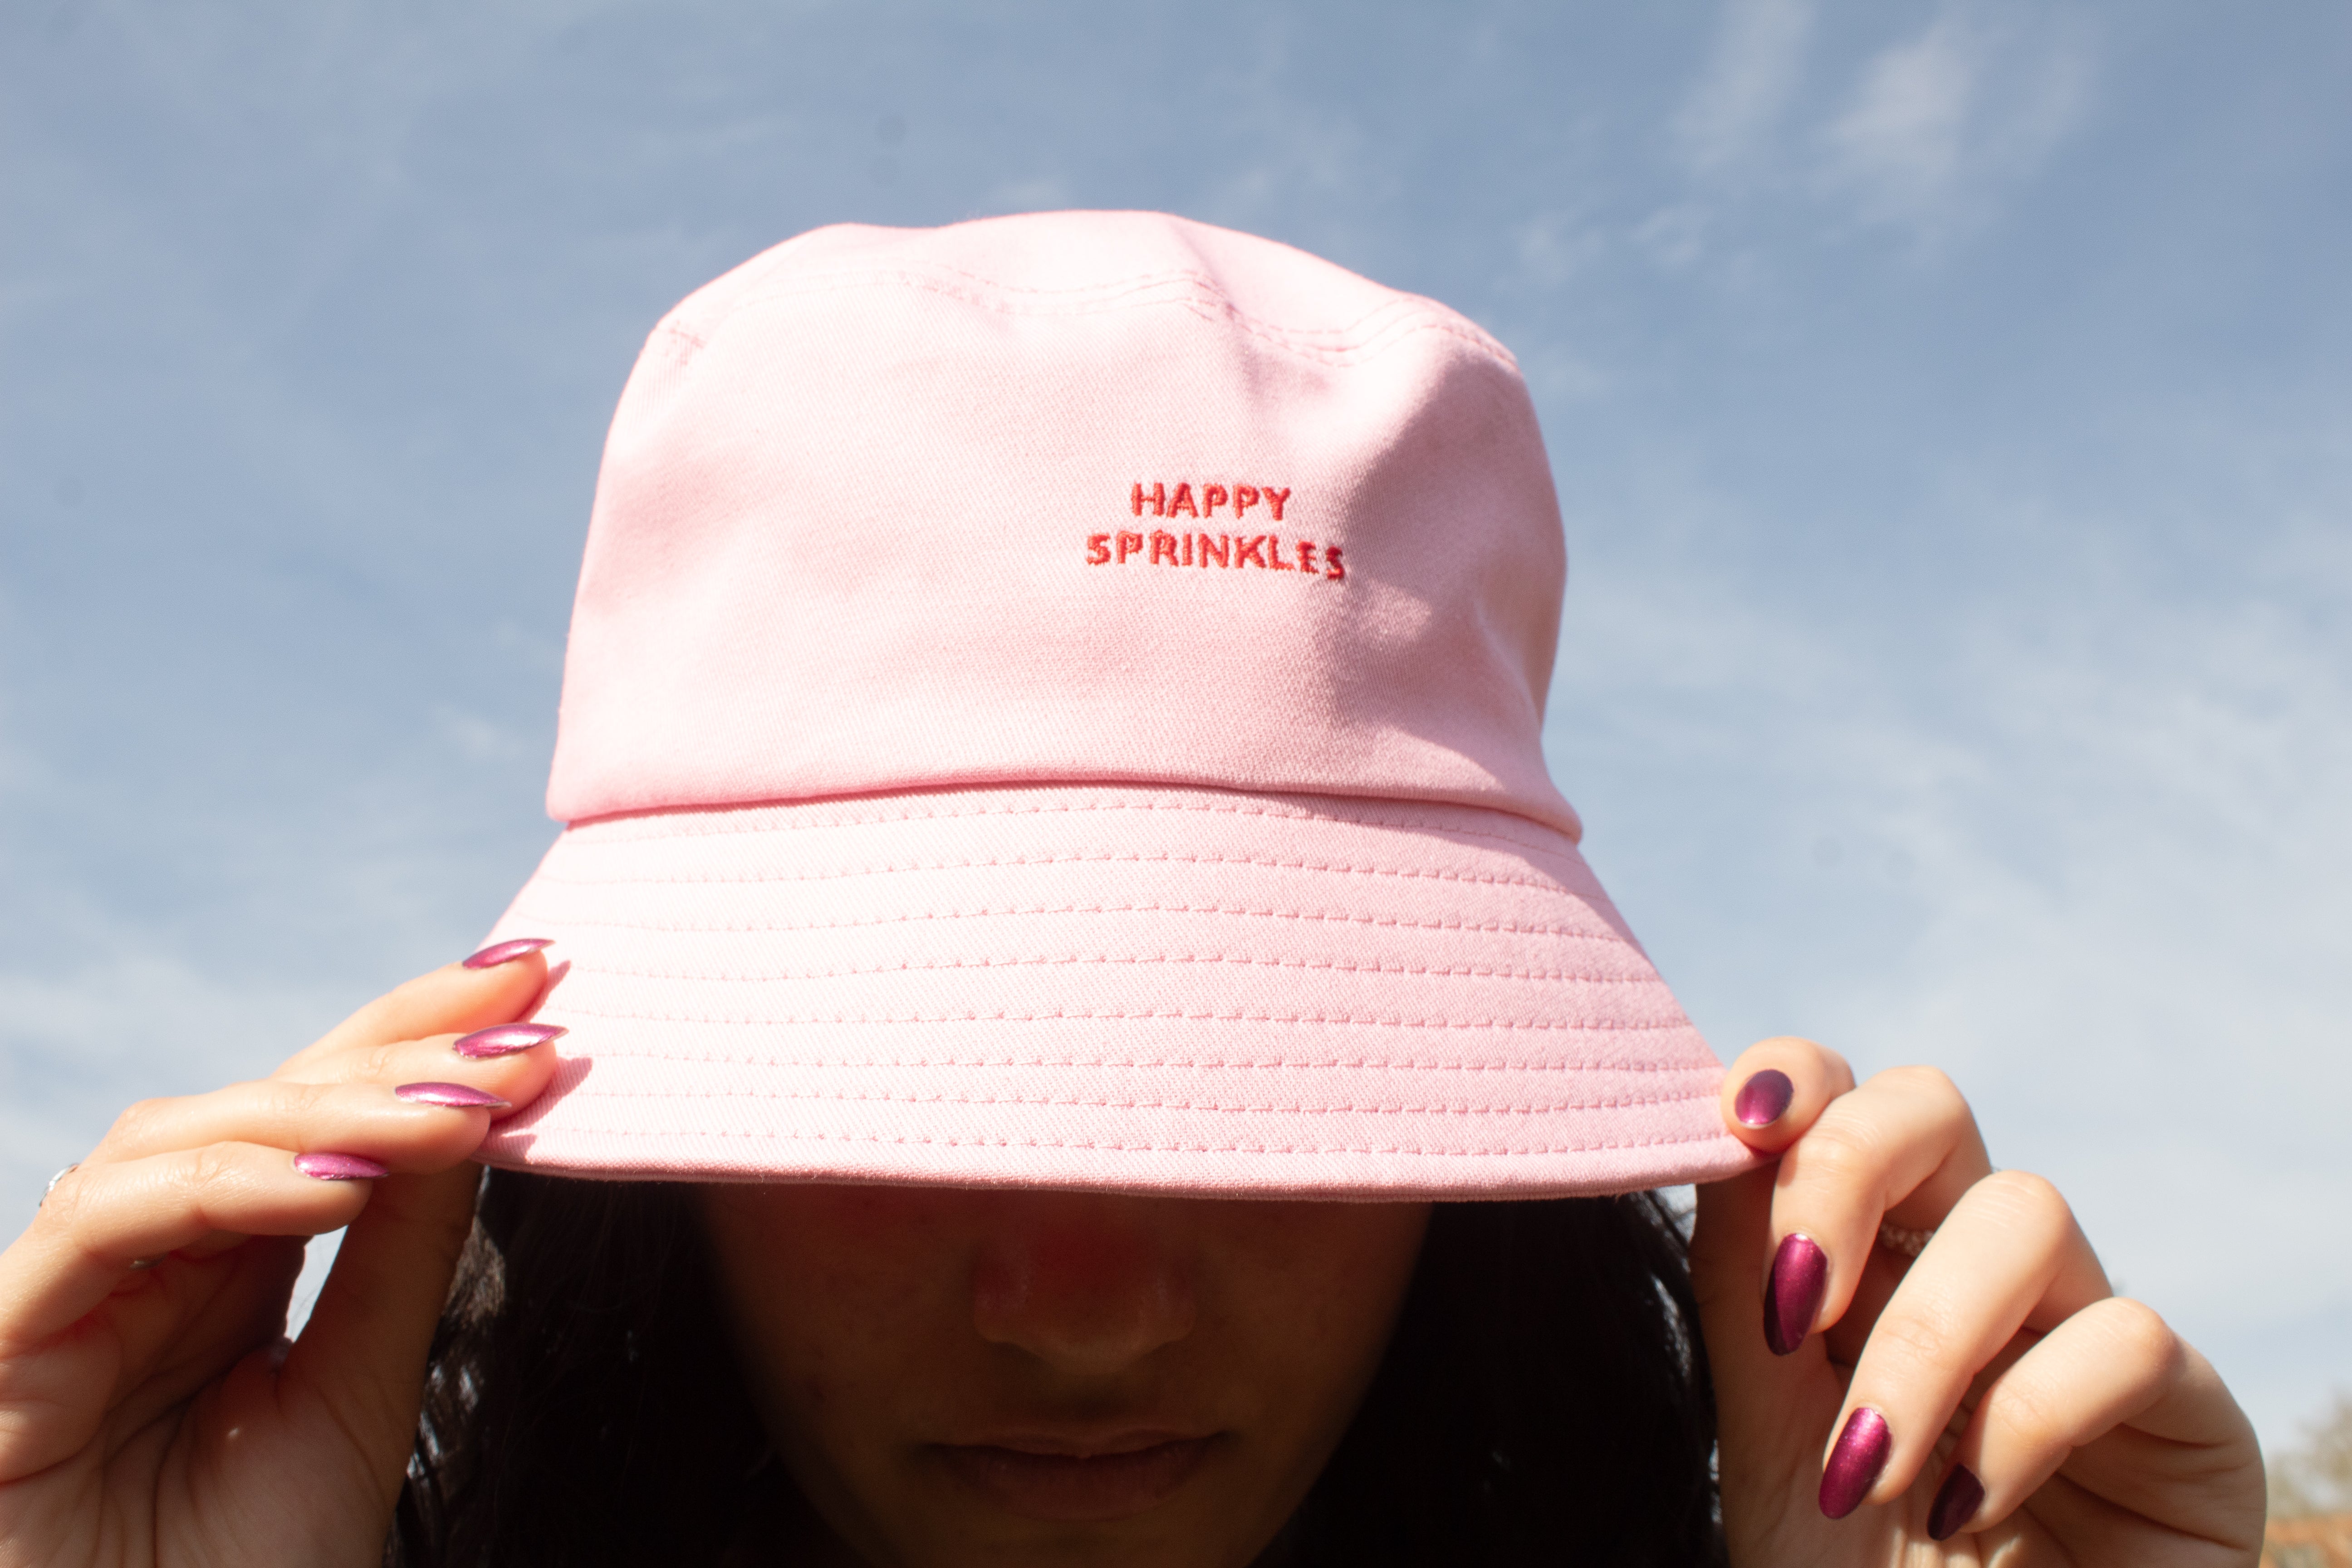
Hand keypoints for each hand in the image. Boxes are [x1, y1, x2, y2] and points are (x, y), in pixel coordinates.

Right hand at [0, 948, 560, 1567]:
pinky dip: (221, 1188)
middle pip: (258, 1103)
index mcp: (229, 1262)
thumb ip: (402, 1253)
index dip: (416, 1033)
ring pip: (176, 1138)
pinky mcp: (3, 1341)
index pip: (320, 1108)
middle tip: (518, 1036)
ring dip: (325, 1113)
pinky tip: (334, 1186)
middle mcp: (146, 1256)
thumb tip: (475, 1109)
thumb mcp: (361, 1388)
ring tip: (452, 1116)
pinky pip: (101, 1223)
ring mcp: (68, 1292)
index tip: (534, 981)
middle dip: (394, 1054)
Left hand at [1691, 1040, 2263, 1563]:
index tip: (1737, 1117)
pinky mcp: (2187, 1415)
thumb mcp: (1767, 1431)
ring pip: (2028, 1213)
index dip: (1798, 1076)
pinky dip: (2024, 1420)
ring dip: (1922, 1342)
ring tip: (1871, 1470)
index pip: (1844, 1097)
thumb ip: (1743, 1282)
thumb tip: (1718, 1128)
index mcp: (1871, 1258)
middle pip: (1936, 1107)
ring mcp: (2087, 1332)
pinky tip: (1970, 1508)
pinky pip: (2124, 1338)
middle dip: (1851, 1170)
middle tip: (1794, 1298)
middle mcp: (1977, 1272)